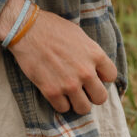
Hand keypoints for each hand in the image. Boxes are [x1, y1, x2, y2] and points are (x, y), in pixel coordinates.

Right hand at [0, 0, 117, 114]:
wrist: (25, 29)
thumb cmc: (51, 27)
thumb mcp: (78, 34)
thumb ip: (90, 52)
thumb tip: (96, 67)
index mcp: (95, 54)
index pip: (111, 76)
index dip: (102, 76)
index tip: (93, 74)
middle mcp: (85, 71)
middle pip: (100, 98)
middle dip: (91, 94)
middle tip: (82, 88)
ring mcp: (69, 83)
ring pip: (84, 108)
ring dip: (77, 102)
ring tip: (69, 94)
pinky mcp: (52, 91)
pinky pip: (63, 108)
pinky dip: (60, 103)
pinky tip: (55, 92)